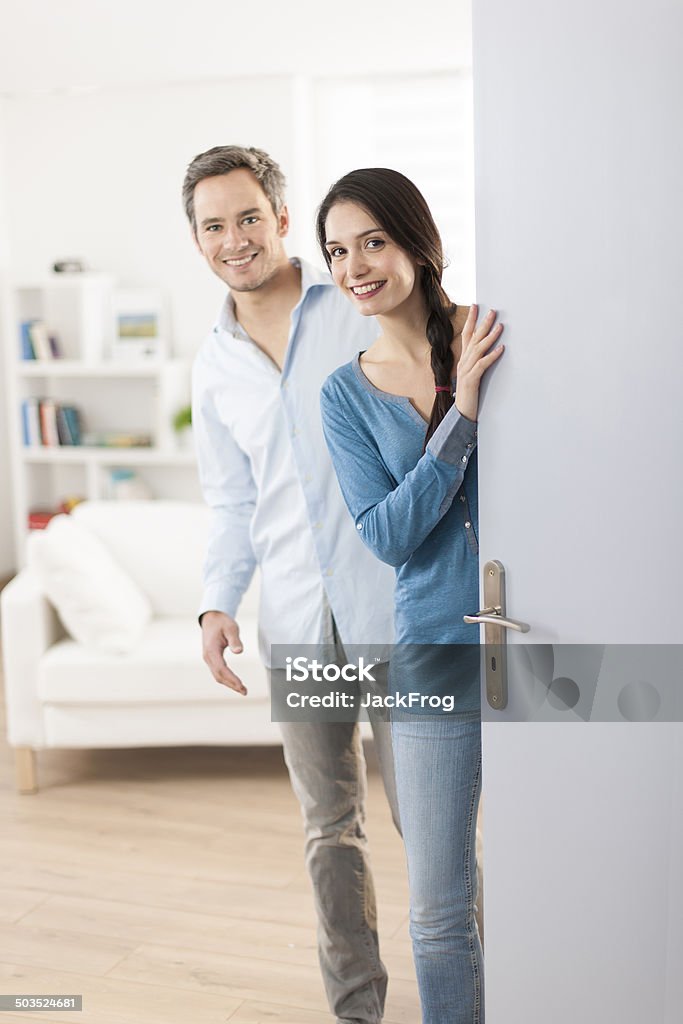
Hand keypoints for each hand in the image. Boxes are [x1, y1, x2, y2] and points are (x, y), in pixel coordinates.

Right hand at [201, 611, 246, 695]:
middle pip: (219, 676)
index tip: (241, 686)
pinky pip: (218, 672)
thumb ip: (235, 640)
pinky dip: (226, 678)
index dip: (231, 679)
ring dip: (229, 683)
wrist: (212, 618)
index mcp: (211, 650)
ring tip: (242, 689)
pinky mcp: (212, 659)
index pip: (221, 669)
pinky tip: (235, 682)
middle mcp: (208, 657)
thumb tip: (239, 652)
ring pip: (218, 675)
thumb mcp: (231, 628)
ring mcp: (209, 659)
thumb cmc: (222, 622)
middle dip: (231, 685)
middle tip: (244, 692)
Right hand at [453, 305, 504, 421]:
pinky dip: (492, 356)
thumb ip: (476, 361)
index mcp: (464, 359)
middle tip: (492, 311)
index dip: (470, 320)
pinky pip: (483, 364)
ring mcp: (466, 370)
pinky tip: (501, 349)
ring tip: (500, 326)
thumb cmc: (469, 393)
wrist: (462, 411)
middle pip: (473, 338)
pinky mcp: (471, 379)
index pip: (466, 334)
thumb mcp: (471, 373)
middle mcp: (464, 361)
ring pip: (478, 349)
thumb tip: (486, 349)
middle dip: (483, 323)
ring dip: (490, 337)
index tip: (475, 306)